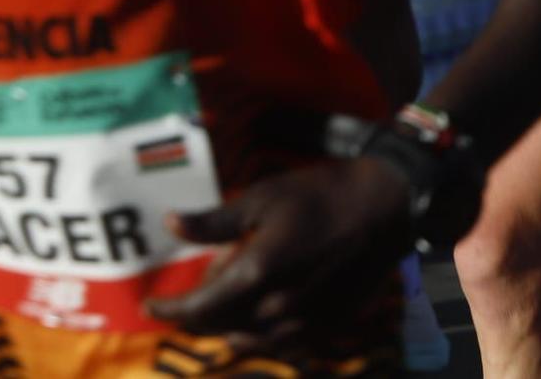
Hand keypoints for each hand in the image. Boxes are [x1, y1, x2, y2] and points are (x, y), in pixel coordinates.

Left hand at [145, 157, 410, 351]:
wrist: (389, 206)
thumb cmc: (324, 195)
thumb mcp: (265, 197)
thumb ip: (215, 221)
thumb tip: (169, 224)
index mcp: (256, 273)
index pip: (196, 309)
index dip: (168, 311)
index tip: (150, 308)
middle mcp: (275, 308)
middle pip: (218, 328)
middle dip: (198, 316)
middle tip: (196, 293)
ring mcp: (304, 321)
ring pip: (249, 341)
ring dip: (229, 328)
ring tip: (230, 303)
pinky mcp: (328, 325)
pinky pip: (282, 346)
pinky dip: (263, 338)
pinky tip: (264, 318)